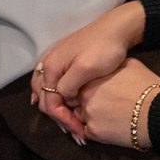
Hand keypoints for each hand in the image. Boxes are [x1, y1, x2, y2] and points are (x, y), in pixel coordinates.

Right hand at [31, 2, 144, 137]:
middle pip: (43, 96)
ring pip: (43, 88)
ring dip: (52, 105)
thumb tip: (61, 98)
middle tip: (74, 130)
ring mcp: (53, 58)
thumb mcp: (87, 69)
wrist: (116, 28)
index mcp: (51, 67)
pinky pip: (49, 79)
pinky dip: (51, 92)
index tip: (79, 131)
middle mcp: (46, 62)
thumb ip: (69, 86)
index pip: (49, 102)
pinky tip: (57, 98)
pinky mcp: (62, 57)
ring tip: (63, 120)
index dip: (63, 119)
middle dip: (57, 115)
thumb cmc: (103, 49)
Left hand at [70, 58, 159, 147]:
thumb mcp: (131, 65)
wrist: (157, 113)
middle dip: (87, 104)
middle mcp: (86, 95)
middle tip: (104, 107)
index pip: (80, 84)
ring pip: (80, 117)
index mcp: (92, 78)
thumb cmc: (147, 88)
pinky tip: (110, 128)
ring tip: (108, 118)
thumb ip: (113, 67)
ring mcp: (88, 114)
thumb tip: (109, 66)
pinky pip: (88, 132)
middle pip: (78, 101)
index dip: (89, 89)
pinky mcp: (94, 132)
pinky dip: (96, 131)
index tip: (99, 93)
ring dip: (90, 118)